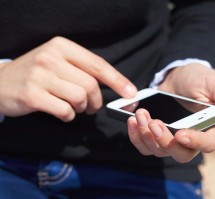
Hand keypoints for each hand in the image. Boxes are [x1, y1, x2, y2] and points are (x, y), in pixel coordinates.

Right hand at [0, 36, 136, 120]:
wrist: (0, 82)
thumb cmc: (36, 73)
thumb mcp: (57, 61)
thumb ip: (82, 69)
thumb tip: (114, 84)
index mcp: (62, 46)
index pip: (97, 64)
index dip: (117, 80)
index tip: (131, 92)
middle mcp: (51, 58)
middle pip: (90, 85)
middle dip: (96, 101)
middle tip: (91, 108)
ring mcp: (40, 76)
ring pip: (79, 98)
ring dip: (81, 109)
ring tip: (74, 108)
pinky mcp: (31, 95)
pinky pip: (64, 110)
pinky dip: (68, 116)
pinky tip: (62, 113)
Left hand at [127, 63, 214, 162]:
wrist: (178, 75)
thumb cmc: (200, 78)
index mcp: (211, 128)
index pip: (207, 144)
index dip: (195, 142)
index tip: (180, 133)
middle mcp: (192, 138)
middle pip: (180, 154)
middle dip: (165, 141)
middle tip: (155, 122)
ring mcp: (172, 139)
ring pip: (159, 151)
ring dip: (147, 136)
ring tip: (140, 115)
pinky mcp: (156, 135)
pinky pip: (144, 145)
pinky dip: (136, 136)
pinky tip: (131, 120)